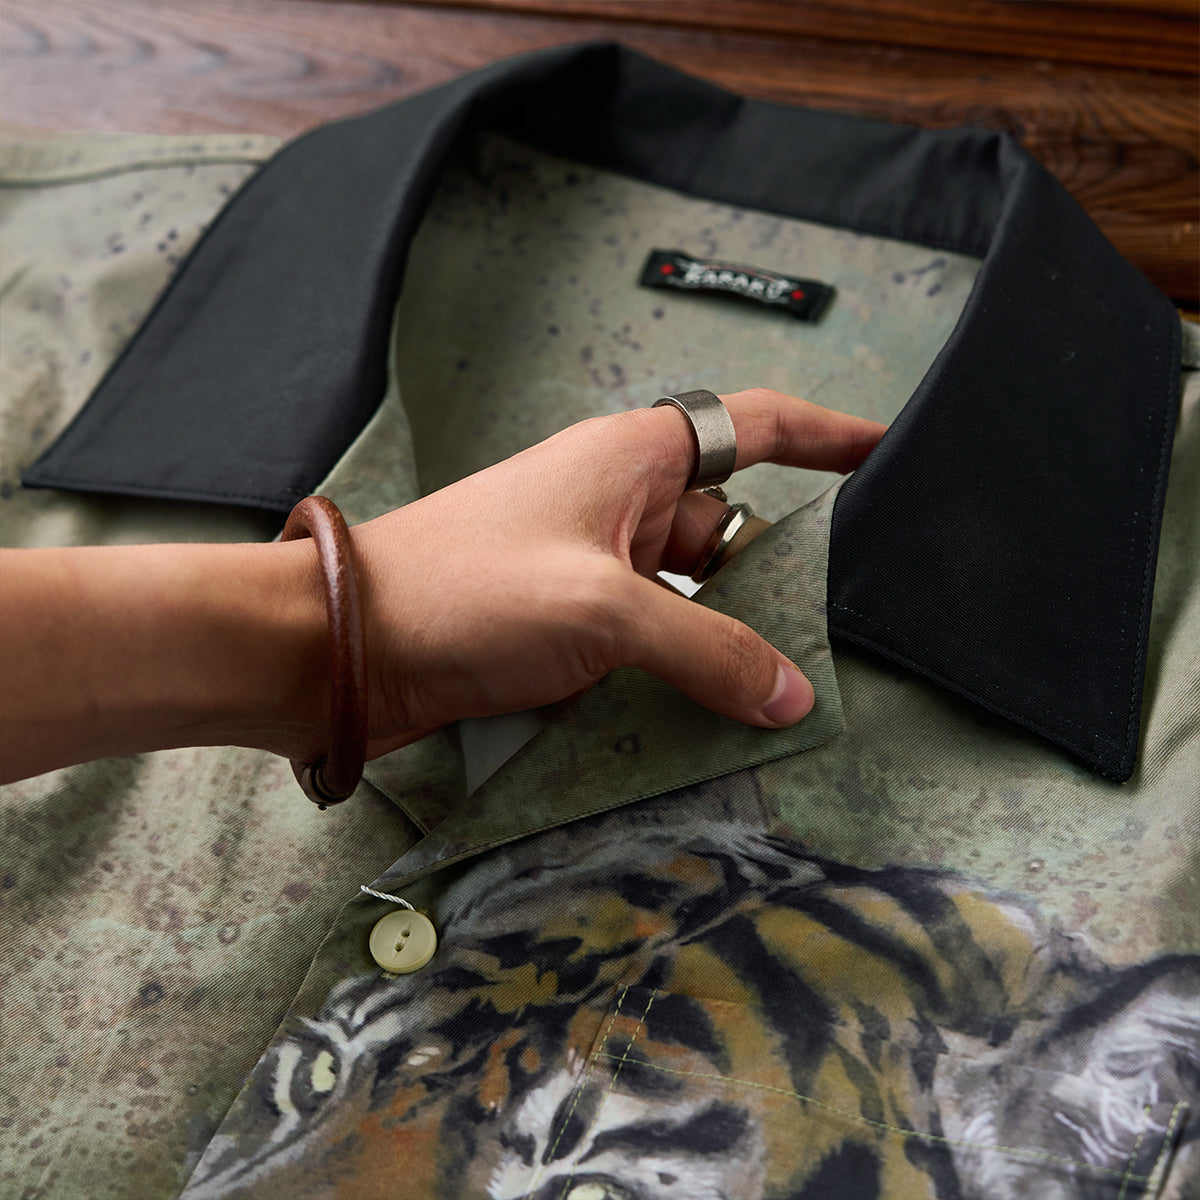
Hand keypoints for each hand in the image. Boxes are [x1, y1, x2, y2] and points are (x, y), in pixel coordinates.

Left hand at [329, 389, 885, 762]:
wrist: (349, 651)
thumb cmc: (462, 590)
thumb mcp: (602, 611)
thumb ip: (705, 650)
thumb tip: (789, 694)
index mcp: (630, 459)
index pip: (754, 427)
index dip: (826, 436)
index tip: (887, 453)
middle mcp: (616, 505)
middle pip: (731, 528)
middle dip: (783, 574)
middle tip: (847, 624)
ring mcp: (591, 569)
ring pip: (693, 596)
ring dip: (730, 637)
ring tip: (788, 688)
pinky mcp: (567, 626)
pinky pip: (651, 640)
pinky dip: (683, 670)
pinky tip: (714, 713)